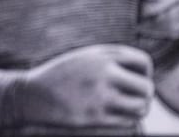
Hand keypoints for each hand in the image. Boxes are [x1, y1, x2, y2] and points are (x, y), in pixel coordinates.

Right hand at [15, 44, 153, 127]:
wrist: (31, 94)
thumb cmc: (61, 76)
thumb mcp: (85, 58)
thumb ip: (112, 60)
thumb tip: (146, 75)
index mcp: (101, 55)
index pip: (144, 62)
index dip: (145, 73)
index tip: (134, 80)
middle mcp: (103, 73)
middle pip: (147, 88)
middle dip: (143, 95)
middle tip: (132, 98)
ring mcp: (100, 96)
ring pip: (141, 107)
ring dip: (137, 110)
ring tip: (125, 108)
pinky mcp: (95, 117)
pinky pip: (128, 122)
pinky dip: (125, 121)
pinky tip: (112, 116)